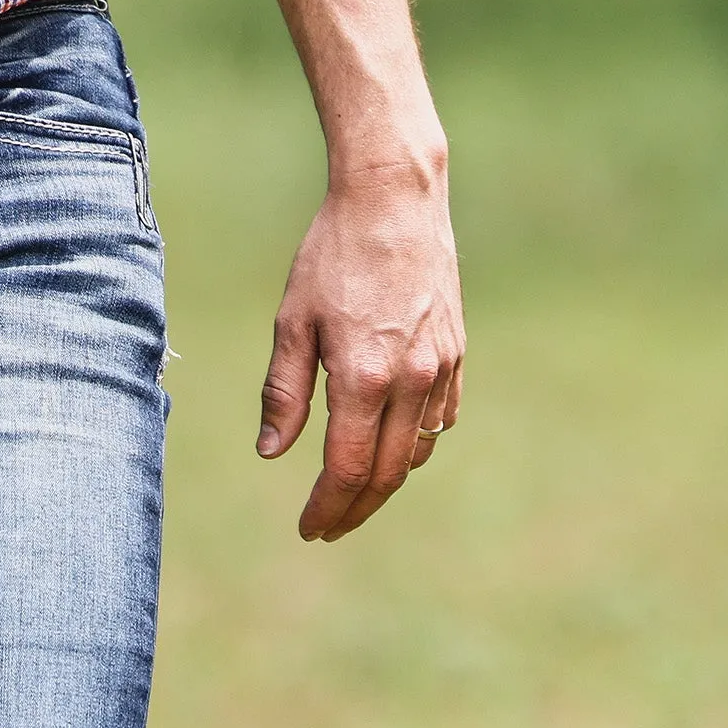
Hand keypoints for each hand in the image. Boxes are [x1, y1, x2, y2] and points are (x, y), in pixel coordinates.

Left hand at [256, 160, 463, 540]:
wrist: (394, 199)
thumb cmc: (334, 253)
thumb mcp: (293, 318)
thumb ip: (283, 391)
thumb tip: (270, 453)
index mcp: (363, 377)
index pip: (346, 470)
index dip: (326, 507)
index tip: (308, 528)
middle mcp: (410, 382)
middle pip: (386, 474)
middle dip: (355, 509)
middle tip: (328, 526)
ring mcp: (441, 369)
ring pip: (417, 451)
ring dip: (385, 479)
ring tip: (353, 488)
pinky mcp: (456, 352)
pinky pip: (441, 419)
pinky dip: (416, 442)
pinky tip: (393, 441)